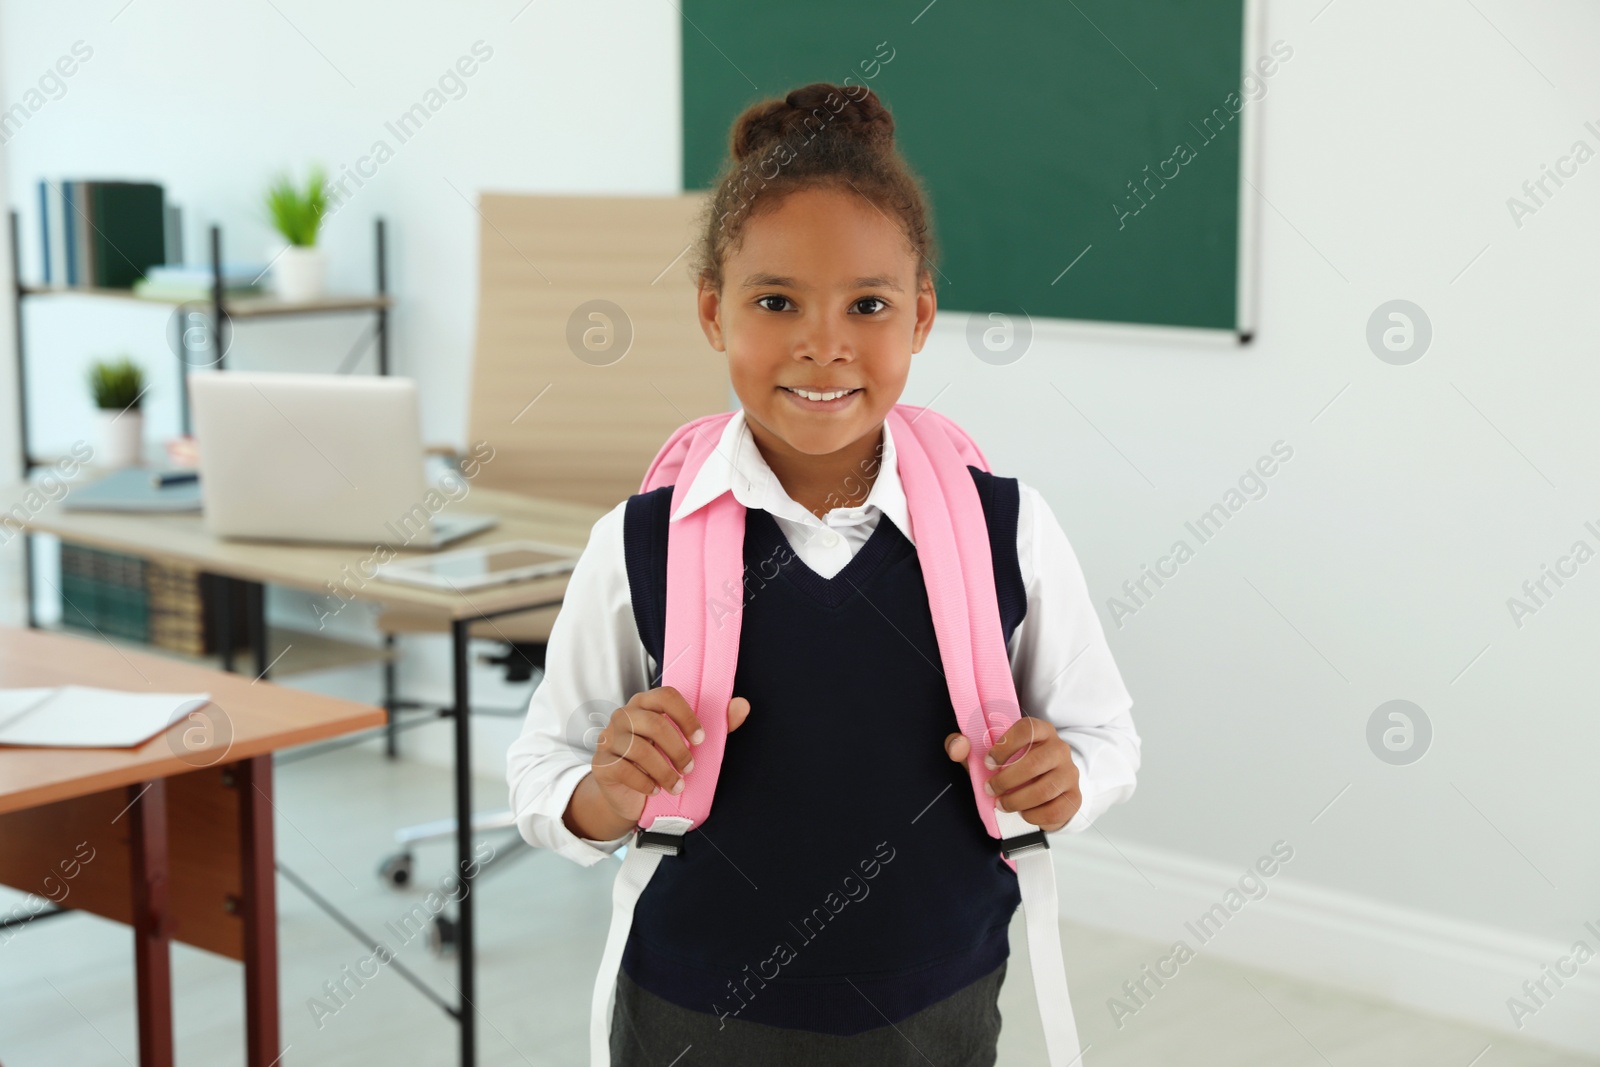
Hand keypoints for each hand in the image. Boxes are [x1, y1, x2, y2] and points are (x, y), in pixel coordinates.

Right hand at [591, 686, 750, 824]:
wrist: (626, 794)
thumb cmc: (659, 760)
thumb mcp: (687, 743)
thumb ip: (717, 725)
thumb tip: (742, 705)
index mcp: (646, 703)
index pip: (666, 696)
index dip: (686, 716)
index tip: (701, 739)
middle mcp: (624, 715)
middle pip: (654, 723)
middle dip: (678, 750)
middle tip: (690, 768)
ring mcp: (609, 738)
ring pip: (639, 749)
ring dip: (664, 771)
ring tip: (676, 785)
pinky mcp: (602, 763)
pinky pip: (624, 769)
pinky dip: (645, 783)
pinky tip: (655, 790)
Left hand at [944, 716, 1080, 832]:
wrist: (1044, 785)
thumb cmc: (1012, 766)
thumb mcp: (986, 753)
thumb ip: (964, 745)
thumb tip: (958, 746)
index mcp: (1041, 730)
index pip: (1027, 728)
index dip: (1005, 746)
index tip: (988, 763)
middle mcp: (1060, 748)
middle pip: (1036, 762)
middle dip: (1007, 780)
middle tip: (990, 789)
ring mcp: (1070, 773)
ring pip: (1045, 789)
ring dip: (1017, 800)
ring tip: (1002, 804)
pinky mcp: (1074, 798)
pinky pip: (1055, 810)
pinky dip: (1034, 816)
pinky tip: (1022, 813)